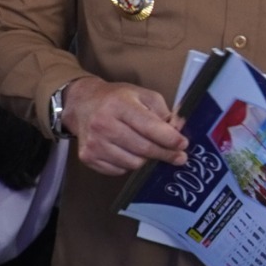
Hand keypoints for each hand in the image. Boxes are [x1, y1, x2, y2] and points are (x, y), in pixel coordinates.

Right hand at [61, 76, 187, 174]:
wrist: (83, 104)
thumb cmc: (117, 99)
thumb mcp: (142, 95)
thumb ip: (163, 112)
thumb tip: (178, 132)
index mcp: (119, 104)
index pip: (150, 127)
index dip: (170, 139)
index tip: (183, 145)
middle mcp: (103, 124)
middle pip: (143, 149)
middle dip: (165, 154)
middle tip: (179, 157)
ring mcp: (94, 143)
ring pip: (133, 164)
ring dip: (146, 159)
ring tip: (148, 149)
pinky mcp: (88, 157)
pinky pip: (119, 171)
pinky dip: (129, 164)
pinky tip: (128, 152)